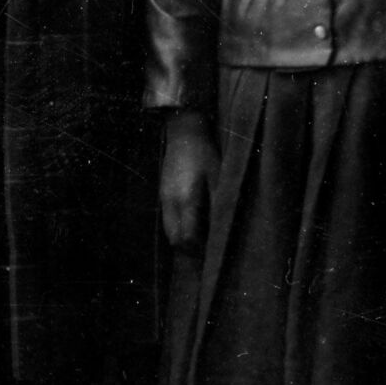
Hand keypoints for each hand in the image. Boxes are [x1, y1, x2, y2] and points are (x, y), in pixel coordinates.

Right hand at [160, 112, 218, 251]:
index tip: (213, 251)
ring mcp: (163, 198)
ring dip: (183, 238)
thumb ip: (219, 205)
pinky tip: (193, 221)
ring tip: (201, 237)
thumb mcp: (219, 178)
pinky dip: (178, 226)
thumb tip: (222, 228)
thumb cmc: (206, 154)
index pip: (187, 238)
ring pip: (169, 231)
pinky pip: (167, 219)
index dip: (199, 249)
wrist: (184, 133)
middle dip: (190, 249)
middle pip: (175, 239)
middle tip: (207, 249)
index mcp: (187, 200)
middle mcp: (171, 202)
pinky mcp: (162, 193)